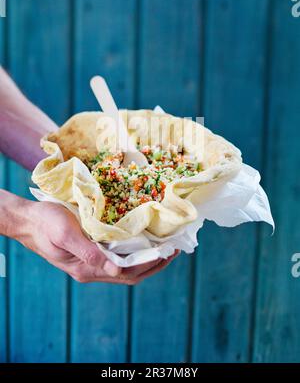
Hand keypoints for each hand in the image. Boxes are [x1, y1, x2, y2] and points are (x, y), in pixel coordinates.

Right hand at [3, 192, 177, 283]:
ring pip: (126, 266)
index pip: (128, 273)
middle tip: (175, 249)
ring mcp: (91, 261)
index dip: (150, 265)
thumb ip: (89, 253)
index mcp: (87, 268)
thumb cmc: (45, 224)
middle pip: (131, 274)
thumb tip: (116, 270)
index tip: (169, 252)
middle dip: (154, 264)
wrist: (27, 220)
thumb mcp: (66, 235)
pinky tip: (142, 239)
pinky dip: (133, 251)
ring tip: (164, 244)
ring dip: (146, 258)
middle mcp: (92, 269)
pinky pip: (117, 256)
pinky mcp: (89, 251)